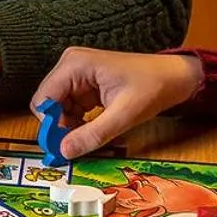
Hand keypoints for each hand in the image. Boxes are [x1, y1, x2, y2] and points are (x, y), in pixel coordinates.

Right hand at [31, 48, 203, 157]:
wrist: (173, 77)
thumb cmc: (152, 87)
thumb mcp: (124, 115)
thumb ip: (92, 134)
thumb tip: (64, 152)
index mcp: (75, 65)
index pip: (43, 99)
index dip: (48, 126)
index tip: (60, 149)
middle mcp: (70, 65)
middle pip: (48, 104)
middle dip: (59, 128)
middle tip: (75, 148)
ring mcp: (76, 74)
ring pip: (58, 109)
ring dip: (69, 128)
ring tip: (90, 139)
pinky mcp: (84, 85)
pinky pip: (70, 108)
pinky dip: (78, 123)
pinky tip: (93, 131)